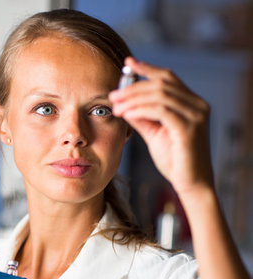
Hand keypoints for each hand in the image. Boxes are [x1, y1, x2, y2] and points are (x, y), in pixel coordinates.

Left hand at [109, 57, 212, 195]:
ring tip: (115, 106)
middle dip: (133, 87)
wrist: (190, 184)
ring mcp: (196, 115)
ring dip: (133, 98)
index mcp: (191, 103)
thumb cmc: (174, 160)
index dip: (147, 68)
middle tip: (112, 94)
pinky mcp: (189, 128)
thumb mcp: (154, 133)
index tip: (128, 63)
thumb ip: (141, 117)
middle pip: (162, 83)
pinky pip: (161, 110)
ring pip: (160, 95)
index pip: (168, 78)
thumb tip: (123, 104)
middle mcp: (197, 105)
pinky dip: (140, 109)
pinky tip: (126, 113)